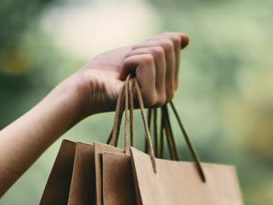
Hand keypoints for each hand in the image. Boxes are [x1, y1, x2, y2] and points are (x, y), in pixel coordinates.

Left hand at [68, 32, 189, 118]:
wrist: (86, 85)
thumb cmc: (107, 70)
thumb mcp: (138, 52)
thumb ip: (161, 46)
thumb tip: (186, 38)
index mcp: (169, 83)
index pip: (173, 44)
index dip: (147, 43)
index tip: (131, 61)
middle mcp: (169, 94)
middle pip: (166, 47)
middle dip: (140, 48)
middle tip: (125, 66)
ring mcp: (161, 98)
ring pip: (157, 52)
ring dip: (132, 56)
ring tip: (122, 73)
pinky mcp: (150, 97)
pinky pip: (147, 60)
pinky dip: (128, 61)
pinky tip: (121, 78)